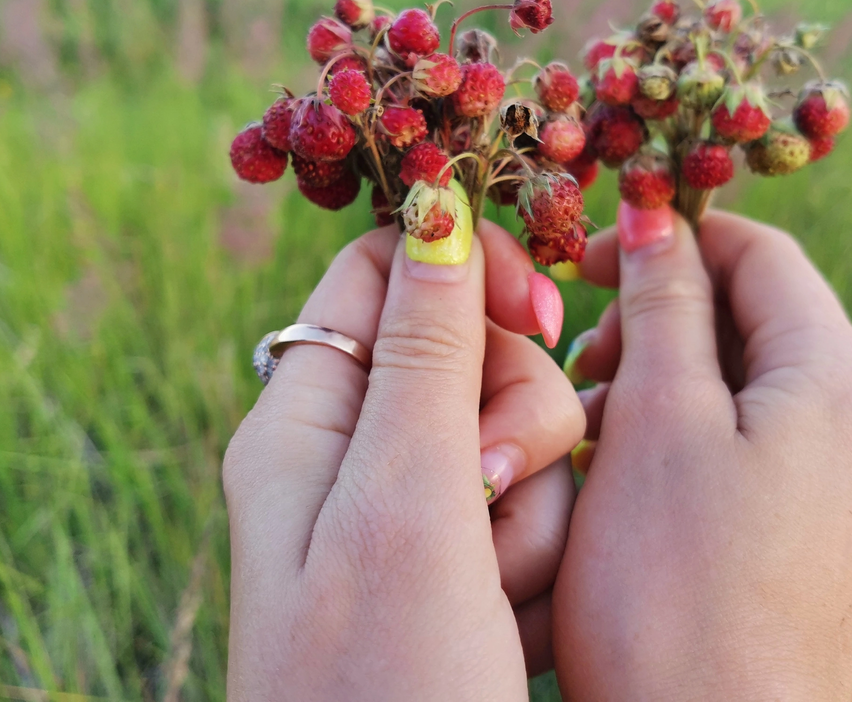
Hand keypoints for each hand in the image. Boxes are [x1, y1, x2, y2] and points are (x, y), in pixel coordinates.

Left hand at [223, 222, 584, 699]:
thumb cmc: (384, 687)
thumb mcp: (405, 502)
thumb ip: (424, 349)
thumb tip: (433, 198)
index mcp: (309, 417)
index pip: (384, 273)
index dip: (465, 274)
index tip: (534, 316)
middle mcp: (352, 457)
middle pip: (469, 354)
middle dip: (515, 416)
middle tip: (495, 495)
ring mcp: (410, 521)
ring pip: (520, 438)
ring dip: (535, 506)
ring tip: (499, 594)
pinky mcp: (461, 575)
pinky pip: (534, 513)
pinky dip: (541, 560)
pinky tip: (516, 627)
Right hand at [553, 205, 851, 700]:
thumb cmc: (671, 596)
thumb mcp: (655, 422)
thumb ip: (662, 305)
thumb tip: (656, 212)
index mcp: (845, 382)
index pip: (759, 254)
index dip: (668, 238)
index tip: (582, 260)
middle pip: (755, 325)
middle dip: (658, 326)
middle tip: (576, 366)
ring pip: (748, 394)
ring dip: (665, 389)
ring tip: (589, 437)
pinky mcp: (831, 550)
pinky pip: (758, 459)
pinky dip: (690, 448)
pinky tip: (629, 489)